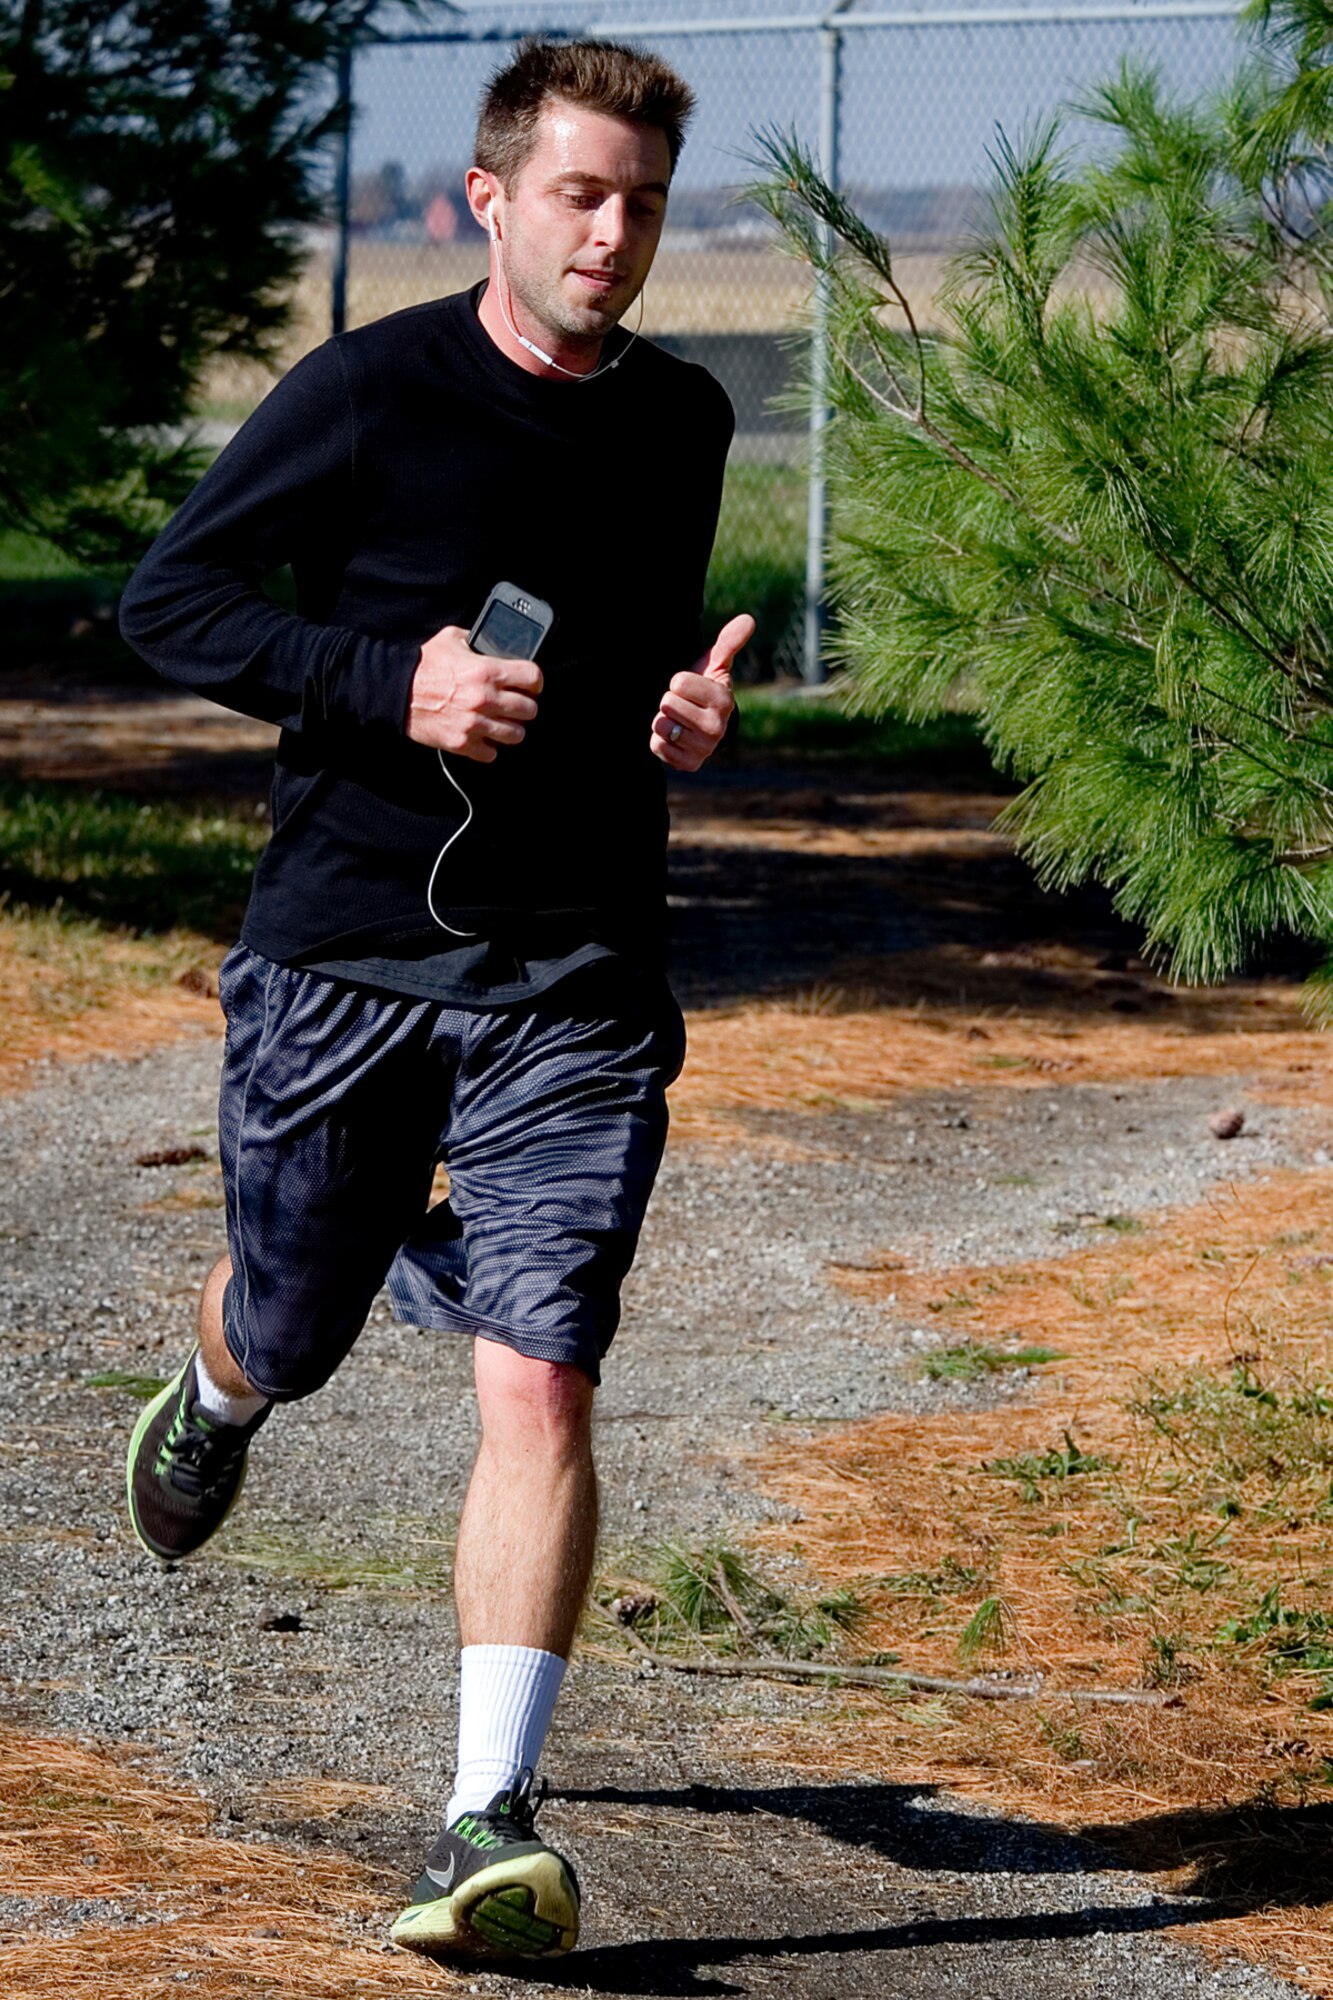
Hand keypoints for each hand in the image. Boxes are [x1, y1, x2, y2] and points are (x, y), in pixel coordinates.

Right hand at [407, 623, 542, 761]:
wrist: (396, 691)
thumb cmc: (423, 666)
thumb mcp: (452, 639)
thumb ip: (478, 641)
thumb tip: (495, 644)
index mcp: (486, 671)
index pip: (533, 678)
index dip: (535, 682)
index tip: (531, 685)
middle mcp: (485, 699)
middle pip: (530, 710)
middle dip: (525, 706)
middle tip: (516, 705)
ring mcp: (475, 724)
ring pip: (516, 735)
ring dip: (511, 729)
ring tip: (502, 723)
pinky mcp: (463, 743)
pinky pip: (491, 754)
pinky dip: (489, 747)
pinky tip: (483, 736)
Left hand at [649, 613, 754, 771]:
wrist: (702, 724)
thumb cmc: (705, 688)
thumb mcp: (716, 664)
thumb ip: (728, 641)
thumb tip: (748, 619)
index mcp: (723, 700)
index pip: (677, 683)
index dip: (678, 682)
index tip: (691, 688)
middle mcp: (717, 728)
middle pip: (667, 704)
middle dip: (670, 702)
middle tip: (684, 705)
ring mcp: (703, 748)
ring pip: (661, 726)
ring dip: (664, 721)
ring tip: (680, 720)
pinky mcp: (688, 764)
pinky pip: (658, 747)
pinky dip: (660, 741)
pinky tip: (675, 737)